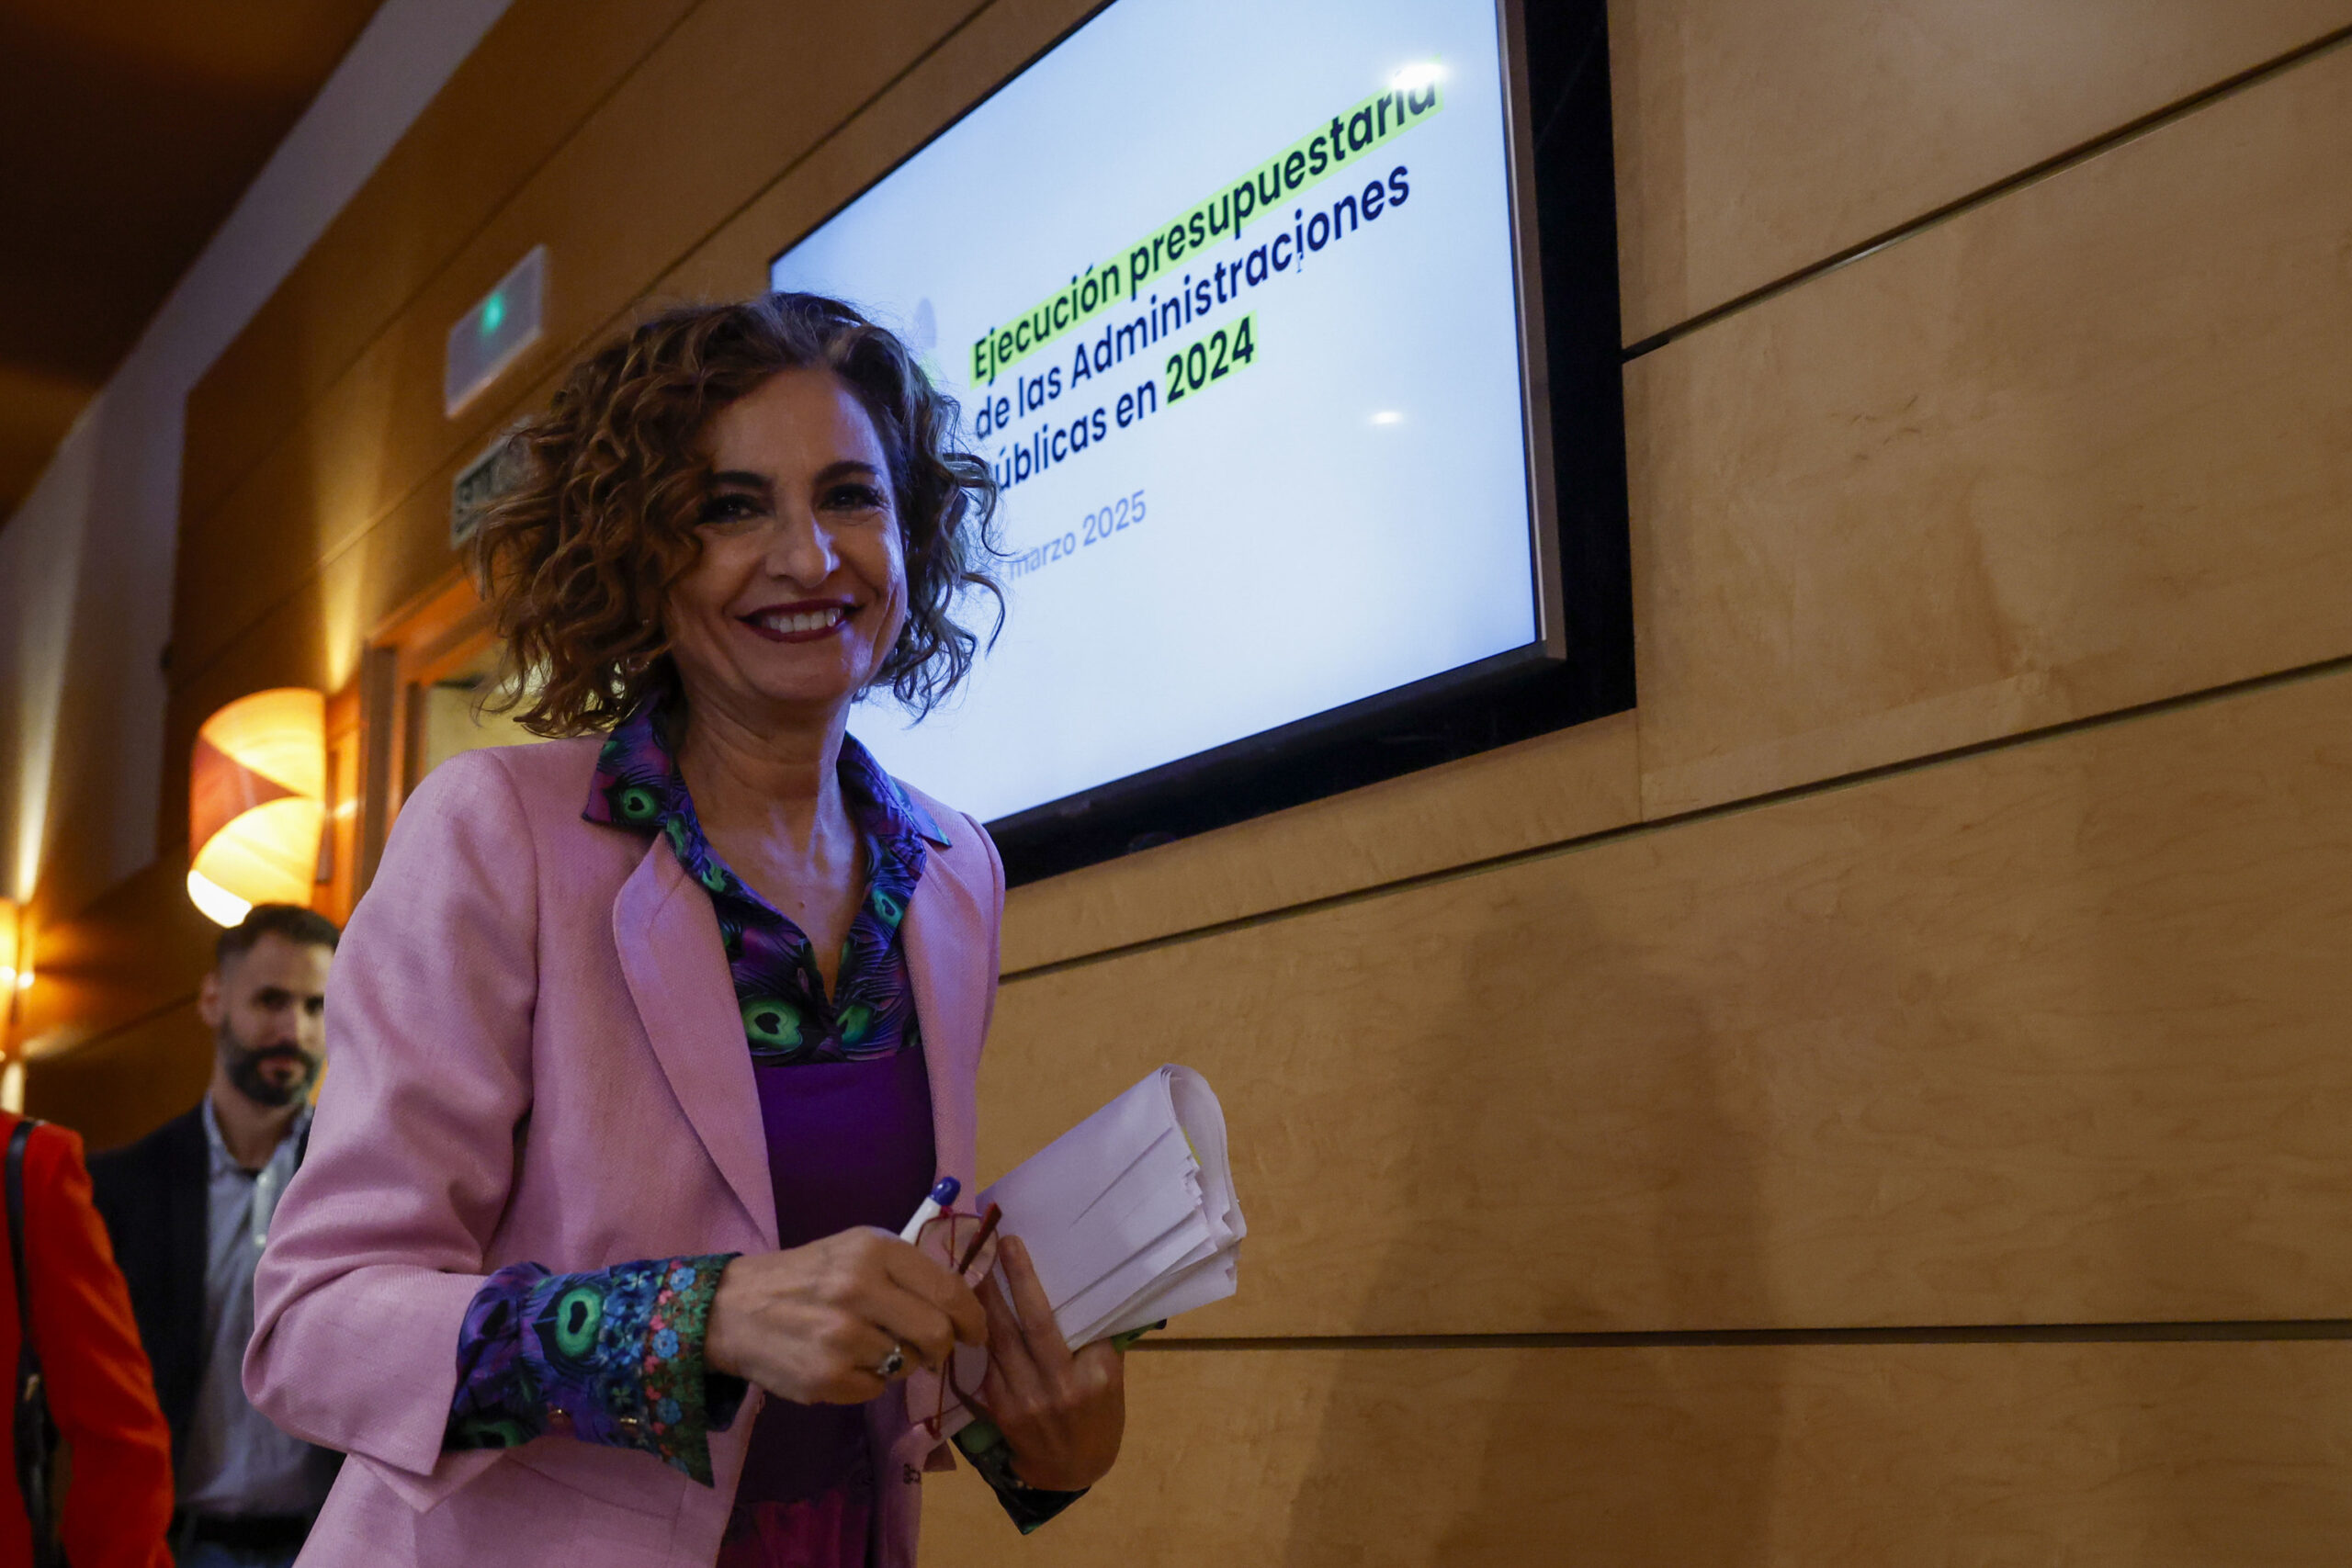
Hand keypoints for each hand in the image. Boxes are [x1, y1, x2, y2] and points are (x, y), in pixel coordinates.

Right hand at [706, 1228, 985, 1404]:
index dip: (973, 1318)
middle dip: (942, 1348)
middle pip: (937, 1333)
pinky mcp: (826, 1377)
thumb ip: (907, 1270)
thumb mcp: (855, 1249)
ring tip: (871, 1348)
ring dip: (900, 1363)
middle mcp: (860, 1289)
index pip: (949, 1290)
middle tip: (932, 1350)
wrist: (733, 1308)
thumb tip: (962, 1305)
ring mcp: (842, 1336)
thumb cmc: (805, 1276)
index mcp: (875, 1250)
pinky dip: (868, 1381)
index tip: (977, 1333)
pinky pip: (875, 1389)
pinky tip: (844, 1363)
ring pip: (908, 1364)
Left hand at [973, 1235, 1125, 1491]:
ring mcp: (1026, 1399)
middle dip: (1014, 1280)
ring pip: (1002, 1339)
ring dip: (988, 1301)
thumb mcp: (1112, 1380)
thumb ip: (1097, 1343)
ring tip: (980, 1265)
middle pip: (1033, 1323)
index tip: (1021, 1248)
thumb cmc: (1100, 1418)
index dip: (1038, 1284)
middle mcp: (1060, 1386)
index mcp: (1095, 1375)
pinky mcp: (1001, 1407)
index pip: (1072, 1320)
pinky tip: (974, 1308)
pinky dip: (982, 1333)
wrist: (1071, 1471)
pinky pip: (989, 1362)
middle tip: (1001, 1243)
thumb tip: (1083, 1294)